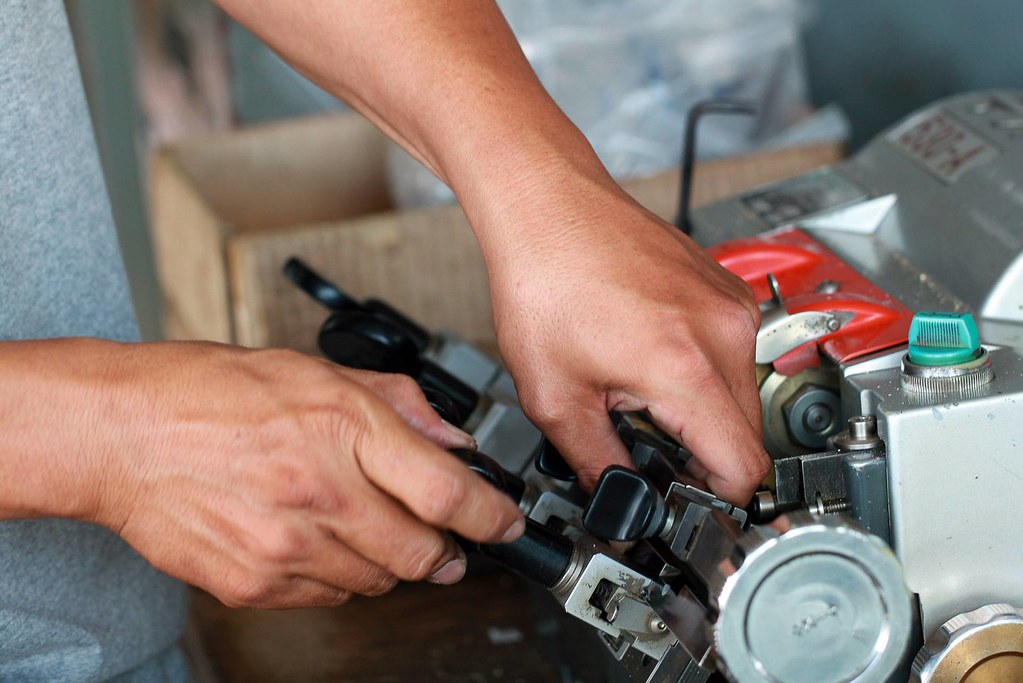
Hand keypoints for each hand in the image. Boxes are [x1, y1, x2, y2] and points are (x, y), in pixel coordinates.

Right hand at [23, 340, 522, 607]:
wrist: (119, 433)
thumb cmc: (205, 392)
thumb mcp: (311, 370)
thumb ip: (394, 404)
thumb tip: (451, 437)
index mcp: (342, 426)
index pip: (447, 492)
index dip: (492, 517)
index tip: (505, 524)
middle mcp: (320, 490)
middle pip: (423, 551)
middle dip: (446, 551)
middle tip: (446, 541)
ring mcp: (286, 545)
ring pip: (378, 580)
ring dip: (389, 561)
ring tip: (363, 527)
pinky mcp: (254, 583)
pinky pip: (327, 597)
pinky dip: (339, 576)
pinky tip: (317, 539)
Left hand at [484, 175, 769, 503]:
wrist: (548, 207)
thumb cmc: (544, 279)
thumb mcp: (554, 395)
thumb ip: (597, 462)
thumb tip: (621, 494)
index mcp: (687, 367)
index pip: (744, 467)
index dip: (715, 499)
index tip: (687, 504)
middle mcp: (725, 332)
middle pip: (748, 435)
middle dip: (704, 459)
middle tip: (652, 456)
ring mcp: (731, 306)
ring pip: (743, 396)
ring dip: (701, 414)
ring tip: (640, 395)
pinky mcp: (726, 290)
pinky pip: (733, 354)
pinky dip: (702, 374)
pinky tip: (650, 359)